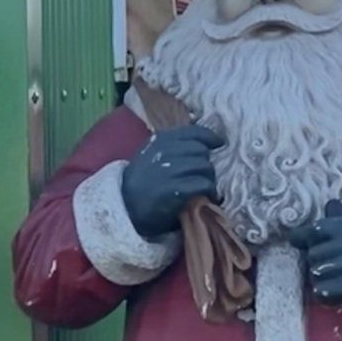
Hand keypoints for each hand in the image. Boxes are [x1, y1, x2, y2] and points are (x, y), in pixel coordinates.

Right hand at [120, 122, 222, 239]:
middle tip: (204, 176)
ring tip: (205, 188)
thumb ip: (174, 146)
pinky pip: (202, 184)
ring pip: (205, 167)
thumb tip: (209, 140)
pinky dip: (208, 191)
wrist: (123, 208)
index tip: (218, 144)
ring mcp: (167, 171)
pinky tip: (204, 198)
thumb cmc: (142, 183)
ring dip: (209, 179)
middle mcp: (162, 152)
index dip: (210, 138)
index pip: (193, 132)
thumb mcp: (151, 156)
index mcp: (158, 141)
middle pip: (201, 151)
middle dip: (206, 163)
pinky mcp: (173, 191)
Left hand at [291, 200, 341, 310]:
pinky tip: (340, 296)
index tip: (307, 246)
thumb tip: (330, 202)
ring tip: (337, 283)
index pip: (312, 231)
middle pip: (312, 257)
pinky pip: (326, 292)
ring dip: (323, 282)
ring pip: (316, 276)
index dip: (305, 240)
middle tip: (332, 270)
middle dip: (317, 266)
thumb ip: (341, 217)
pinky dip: (329, 296)